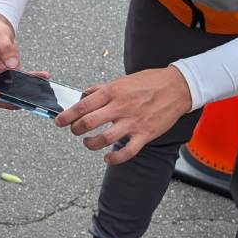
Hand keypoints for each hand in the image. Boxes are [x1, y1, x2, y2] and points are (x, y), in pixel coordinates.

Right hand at [0, 11, 44, 108]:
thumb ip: (5, 48)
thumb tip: (13, 64)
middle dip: (4, 101)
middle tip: (18, 101)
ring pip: (6, 94)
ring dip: (19, 96)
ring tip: (33, 94)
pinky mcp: (9, 76)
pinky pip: (20, 82)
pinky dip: (31, 80)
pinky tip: (43, 76)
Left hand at [56, 67, 192, 164]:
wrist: (178, 87)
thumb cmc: (150, 82)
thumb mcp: (122, 79)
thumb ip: (102, 88)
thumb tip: (85, 95)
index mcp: (113, 91)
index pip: (83, 105)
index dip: (67, 115)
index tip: (59, 121)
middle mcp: (121, 107)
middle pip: (88, 122)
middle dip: (75, 130)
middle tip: (74, 131)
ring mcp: (133, 122)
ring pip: (104, 138)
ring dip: (91, 144)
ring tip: (88, 143)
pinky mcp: (145, 134)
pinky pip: (127, 151)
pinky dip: (114, 158)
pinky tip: (107, 158)